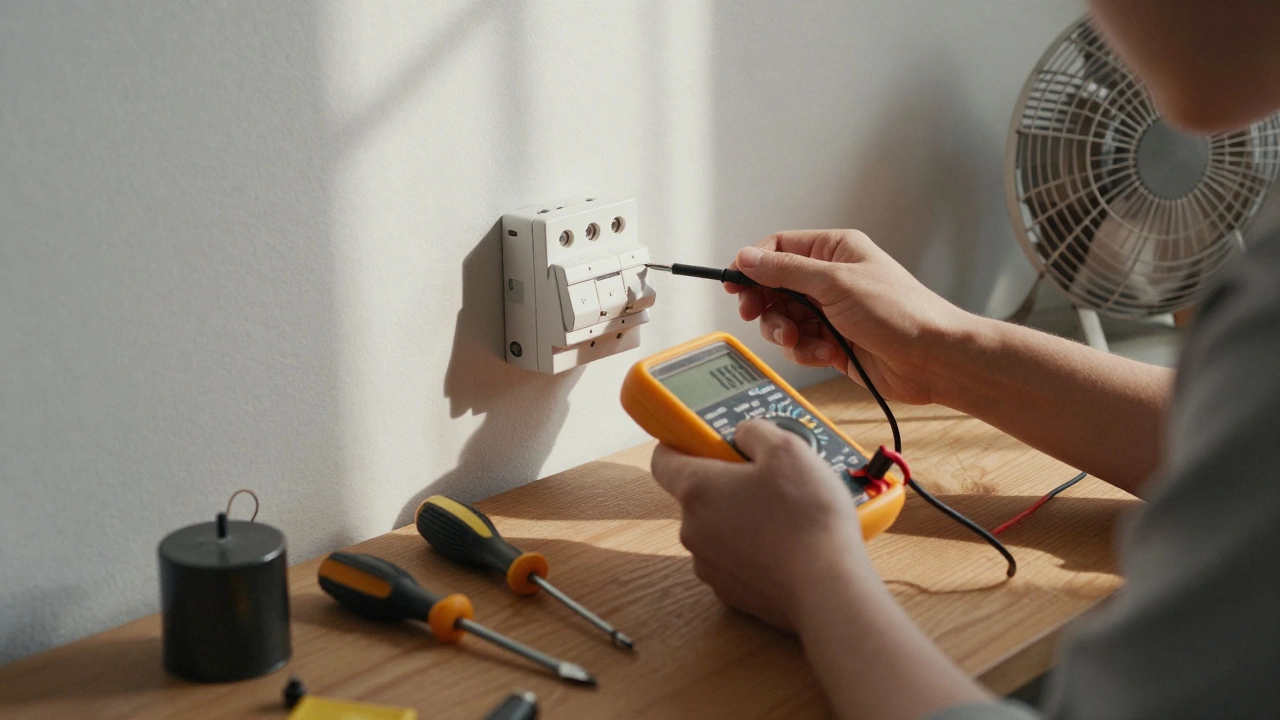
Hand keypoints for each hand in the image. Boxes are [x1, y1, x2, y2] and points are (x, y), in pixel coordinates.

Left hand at [650, 419, 869, 630]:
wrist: (827, 588)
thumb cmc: (806, 517)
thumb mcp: (788, 449)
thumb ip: (755, 431)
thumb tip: (744, 434)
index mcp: (697, 489)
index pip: (663, 459)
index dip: (683, 444)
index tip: (708, 441)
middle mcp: (693, 529)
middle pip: (698, 495)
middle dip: (728, 483)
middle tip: (767, 478)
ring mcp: (709, 565)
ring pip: (718, 529)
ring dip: (742, 518)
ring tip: (785, 515)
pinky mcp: (730, 592)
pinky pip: (735, 560)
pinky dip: (754, 551)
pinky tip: (786, 546)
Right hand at [729, 230, 974, 404]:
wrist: (932, 359)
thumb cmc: (899, 312)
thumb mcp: (835, 282)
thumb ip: (786, 271)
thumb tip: (747, 258)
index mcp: (834, 251)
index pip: (779, 248)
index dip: (753, 265)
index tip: (735, 284)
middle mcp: (830, 278)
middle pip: (774, 287)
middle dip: (766, 305)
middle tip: (757, 315)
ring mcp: (830, 312)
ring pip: (783, 319)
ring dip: (785, 333)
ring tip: (803, 340)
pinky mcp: (833, 342)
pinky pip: (800, 344)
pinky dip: (806, 351)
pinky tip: (827, 354)